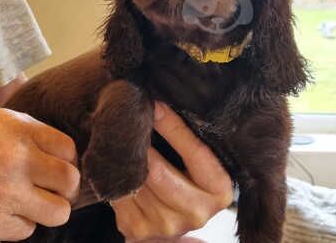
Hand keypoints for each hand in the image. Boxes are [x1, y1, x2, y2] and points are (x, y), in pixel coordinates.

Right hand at [0, 107, 79, 241]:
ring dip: (46, 210)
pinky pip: (26, 231)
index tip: (59, 168)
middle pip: (70, 182)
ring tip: (30, 205)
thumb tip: (56, 150)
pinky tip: (1, 214)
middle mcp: (18, 160)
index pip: (69, 150)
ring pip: (57, 212)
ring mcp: (6, 194)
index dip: (68, 161)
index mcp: (20, 131)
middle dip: (66, 189)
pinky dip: (18, 225)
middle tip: (54, 191)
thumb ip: (26, 133)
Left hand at [111, 103, 232, 241]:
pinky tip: (117, 163)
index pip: (195, 152)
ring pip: (136, 182)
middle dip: (142, 143)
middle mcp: (197, 214)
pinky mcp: (138, 230)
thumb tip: (162, 104)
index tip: (156, 104)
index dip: (173, 127)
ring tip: (122, 138)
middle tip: (131, 118)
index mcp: (220, 191)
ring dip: (126, 159)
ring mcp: (167, 226)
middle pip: (158, 172)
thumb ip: (191, 138)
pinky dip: (115, 175)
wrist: (174, 217)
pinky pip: (119, 194)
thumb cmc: (190, 176)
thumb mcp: (202, 160)